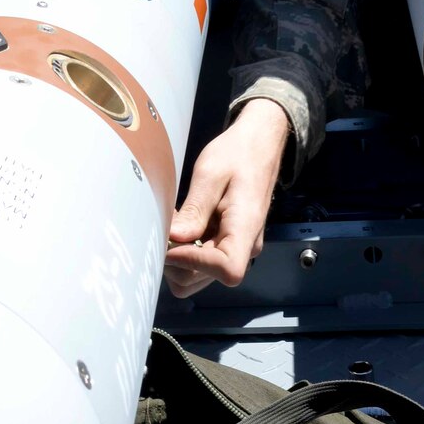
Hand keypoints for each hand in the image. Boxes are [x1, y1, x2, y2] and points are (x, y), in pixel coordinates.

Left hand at [164, 99, 290, 297]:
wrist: (259, 145)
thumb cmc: (237, 154)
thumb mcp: (210, 174)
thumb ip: (194, 209)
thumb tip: (173, 239)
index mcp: (246, 227)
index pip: (227, 269)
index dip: (194, 263)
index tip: (170, 242)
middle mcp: (245, 246)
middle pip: (204, 278)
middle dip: (176, 260)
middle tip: (164, 227)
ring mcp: (237, 247)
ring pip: (199, 276)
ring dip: (178, 258)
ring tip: (174, 224)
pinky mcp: (228, 244)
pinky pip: (202, 262)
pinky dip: (185, 252)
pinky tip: (181, 226)